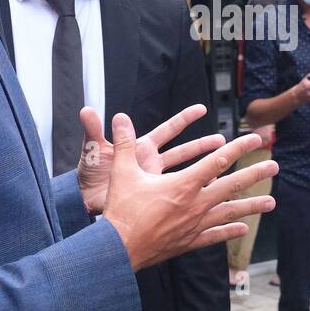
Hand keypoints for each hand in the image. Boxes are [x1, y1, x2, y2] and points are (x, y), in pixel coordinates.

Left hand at [75, 104, 226, 214]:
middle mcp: (152, 163)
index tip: (202, 109)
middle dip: (203, 146)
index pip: (168, 130)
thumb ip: (93, 130)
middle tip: (223, 141)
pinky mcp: (154, 199)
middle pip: (184, 152)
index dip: (184, 119)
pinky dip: (191, 198)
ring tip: (224, 171)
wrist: (85, 201)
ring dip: (203, 173)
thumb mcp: (94, 150)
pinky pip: (177, 197)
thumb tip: (86, 110)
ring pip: (185, 175)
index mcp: (142, 148)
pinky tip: (208, 201)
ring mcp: (154, 182)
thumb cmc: (89, 174)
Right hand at [104, 113, 277, 270]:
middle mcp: (195, 204)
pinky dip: (230, 231)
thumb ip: (125, 144)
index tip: (254, 139)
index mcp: (183, 184)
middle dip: (254, 174)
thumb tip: (119, 117)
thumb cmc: (122, 209)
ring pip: (229, 212)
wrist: (119, 248)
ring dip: (251, 206)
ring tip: (271, 202)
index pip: (217, 161)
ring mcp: (195, 224)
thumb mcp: (123, 172)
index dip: (238, 148)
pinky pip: (215, 235)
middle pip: (232, 185)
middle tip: (274, 166)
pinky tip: (243, 229)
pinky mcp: (189, 241)